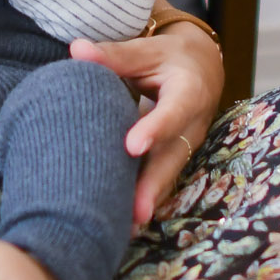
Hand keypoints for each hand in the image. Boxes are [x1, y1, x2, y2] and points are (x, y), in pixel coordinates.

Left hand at [69, 24, 221, 226]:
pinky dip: (144, 201)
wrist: (202, 70)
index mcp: (189, 92)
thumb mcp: (147, 51)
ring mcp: (185, 147)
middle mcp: (192, 125)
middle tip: (134, 212)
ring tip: (124, 229)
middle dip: (153, 186)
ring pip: (167, 177)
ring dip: (147, 202)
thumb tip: (77, 50)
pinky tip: (123, 225)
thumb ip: (114, 55)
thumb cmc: (169, 59)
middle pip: (173, 158)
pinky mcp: (174, 160)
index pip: (173, 112)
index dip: (155, 129)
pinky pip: (160, 182)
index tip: (132, 146)